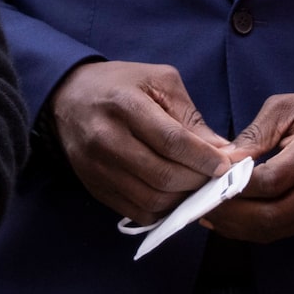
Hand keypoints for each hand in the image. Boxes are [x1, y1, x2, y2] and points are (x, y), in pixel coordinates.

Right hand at [49, 60, 239, 225]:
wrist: (67, 97)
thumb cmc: (120, 84)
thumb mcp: (158, 82)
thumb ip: (189, 116)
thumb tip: (222, 150)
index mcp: (124, 105)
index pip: (171, 141)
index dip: (203, 158)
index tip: (225, 164)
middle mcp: (106, 139)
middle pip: (162, 175)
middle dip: (198, 181)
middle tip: (215, 177)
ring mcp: (97, 168)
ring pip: (151, 199)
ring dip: (183, 199)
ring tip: (198, 187)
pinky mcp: (94, 187)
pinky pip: (135, 211)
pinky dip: (162, 210)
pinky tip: (175, 196)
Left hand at [202, 92, 293, 242]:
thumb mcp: (287, 108)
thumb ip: (254, 136)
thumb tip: (223, 162)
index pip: (269, 182)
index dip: (235, 185)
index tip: (207, 178)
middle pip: (268, 216)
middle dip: (229, 213)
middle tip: (198, 203)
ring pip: (272, 230)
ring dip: (236, 226)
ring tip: (207, 212)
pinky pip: (281, 231)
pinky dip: (251, 229)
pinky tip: (231, 218)